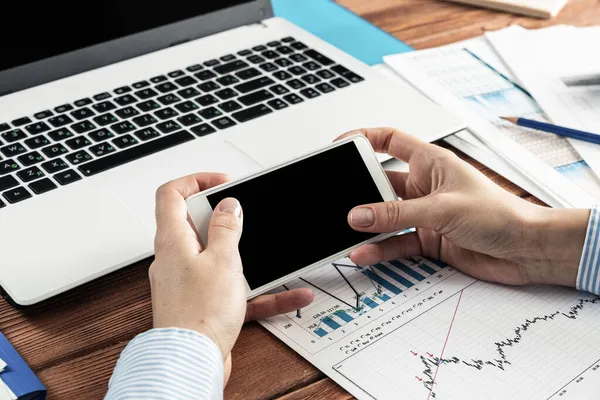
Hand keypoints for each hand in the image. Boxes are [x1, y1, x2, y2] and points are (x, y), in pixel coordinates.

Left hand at [149, 173, 313, 382]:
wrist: (192, 362)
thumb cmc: (198, 315)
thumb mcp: (222, 260)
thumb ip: (226, 228)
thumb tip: (228, 206)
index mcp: (173, 240)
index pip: (171, 194)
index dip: (196, 180)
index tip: (223, 183)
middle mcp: (176, 258)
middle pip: (195, 223)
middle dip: (225, 218)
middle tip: (246, 216)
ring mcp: (189, 281)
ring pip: (219, 258)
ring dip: (247, 256)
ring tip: (269, 254)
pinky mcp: (204, 302)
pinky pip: (234, 289)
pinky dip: (259, 291)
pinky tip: (289, 295)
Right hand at [339, 128, 589, 287]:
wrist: (526, 250)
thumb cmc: (500, 215)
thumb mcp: (441, 209)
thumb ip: (396, 214)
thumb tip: (358, 215)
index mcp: (431, 162)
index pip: (390, 140)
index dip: (364, 138)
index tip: (340, 146)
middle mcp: (424, 186)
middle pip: (381, 184)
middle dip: (358, 193)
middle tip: (337, 202)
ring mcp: (424, 214)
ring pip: (385, 217)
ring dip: (367, 227)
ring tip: (346, 234)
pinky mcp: (427, 239)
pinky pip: (395, 243)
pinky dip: (380, 249)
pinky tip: (365, 253)